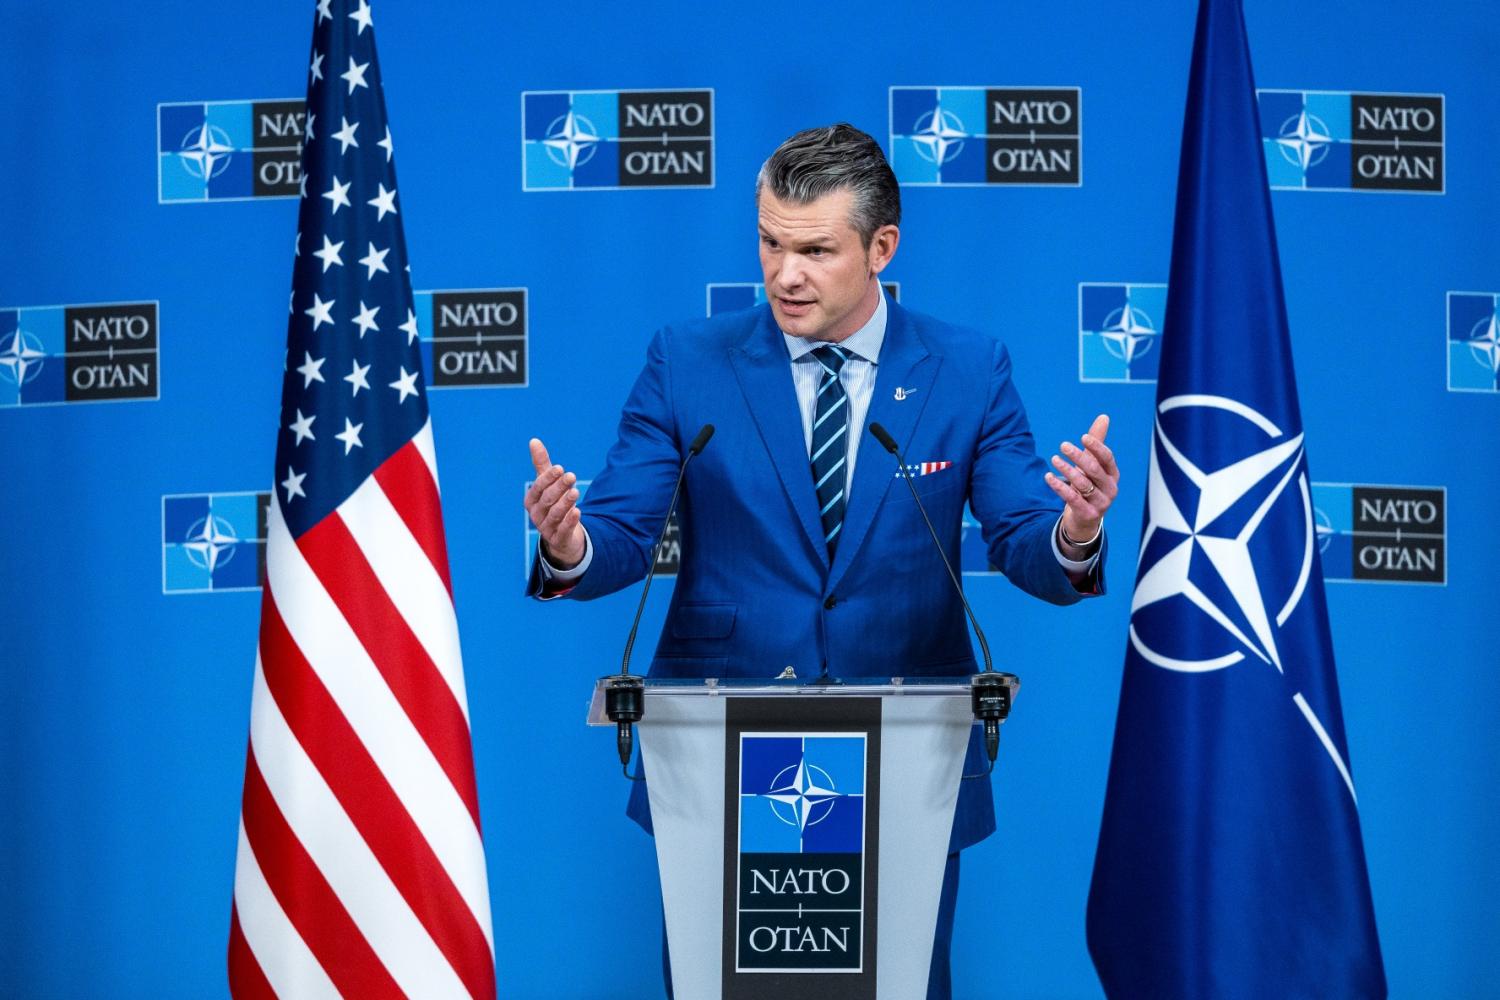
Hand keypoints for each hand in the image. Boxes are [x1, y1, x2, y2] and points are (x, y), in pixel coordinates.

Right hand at [525, 438, 585, 569]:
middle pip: (547, 500)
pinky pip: (563, 530)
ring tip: (576, 492)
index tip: (560, 468)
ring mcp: (546, 528)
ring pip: (555, 515)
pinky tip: (578, 512)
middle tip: (571, 476)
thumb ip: (542, 465)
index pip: (538, 488)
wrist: (561, 537)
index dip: (548, 478)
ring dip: (565, 503)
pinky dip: (569, 521)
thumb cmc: (553, 505)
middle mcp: (536, 514)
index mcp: (531, 500)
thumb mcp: (548, 485)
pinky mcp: (558, 539)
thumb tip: (534, 440)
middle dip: (559, 488)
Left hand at [1044, 413, 1119, 552]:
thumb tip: (1104, 416)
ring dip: (1067, 470)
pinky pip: (1072, 498)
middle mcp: (1111, 488)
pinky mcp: (1089, 514)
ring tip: (1054, 459)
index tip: (1082, 436)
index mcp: (1113, 474)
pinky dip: (1059, 486)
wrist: (1085, 520)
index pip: (1107, 458)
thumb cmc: (1090, 486)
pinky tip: (1048, 476)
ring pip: (1083, 484)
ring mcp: (1101, 503)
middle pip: (1094, 469)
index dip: (1096, 447)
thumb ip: (1096, 443)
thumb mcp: (1093, 465)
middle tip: (1063, 445)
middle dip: (1078, 456)